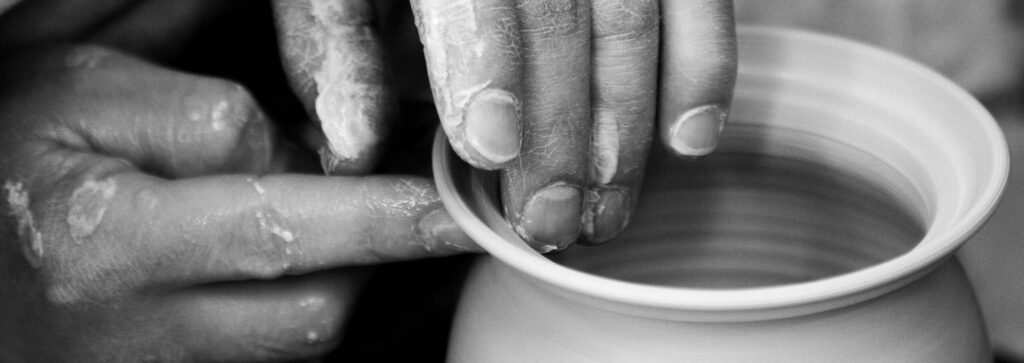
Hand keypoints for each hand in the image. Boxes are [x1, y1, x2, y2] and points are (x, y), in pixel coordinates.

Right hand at [0, 46, 476, 361]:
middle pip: (309, 310)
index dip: (374, 208)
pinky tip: (295, 249)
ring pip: (299, 340)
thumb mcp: (77, 89)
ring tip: (334, 211)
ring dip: (342, 272)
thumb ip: (202, 108)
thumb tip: (327, 136)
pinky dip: (303, 296)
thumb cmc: (6, 156)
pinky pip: (271, 354)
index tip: (450, 200)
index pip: (274, 222)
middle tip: (413, 197)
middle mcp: (136, 331)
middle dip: (372, 249)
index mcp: (103, 244)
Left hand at [273, 0, 736, 249]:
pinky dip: (703, 69)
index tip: (491, 150)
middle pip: (558, 17)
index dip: (486, 65)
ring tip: (606, 212)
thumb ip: (338, 42)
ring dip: (625, 127)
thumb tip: (351, 142)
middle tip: (548, 221)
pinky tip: (688, 142)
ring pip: (632, 19)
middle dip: (558, 131)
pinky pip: (699, 3)